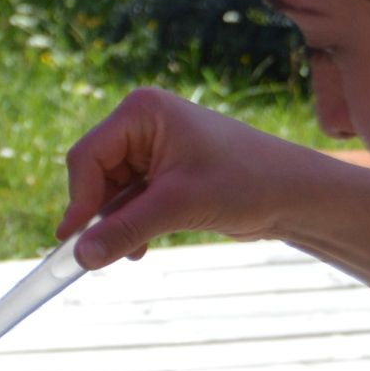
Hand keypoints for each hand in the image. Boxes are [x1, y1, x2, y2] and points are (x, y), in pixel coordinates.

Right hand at [59, 87, 332, 267]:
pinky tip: (140, 247)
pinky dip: (131, 224)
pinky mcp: (164, 173)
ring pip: (110, 193)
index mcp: (141, 113)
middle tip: (103, 251)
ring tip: (133, 251)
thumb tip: (81, 257)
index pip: (87, 157)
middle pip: (95, 175)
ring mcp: (152, 149)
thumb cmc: (246, 183)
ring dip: (117, 224)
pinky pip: (129, 200)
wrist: (298, 195)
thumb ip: (124, 230)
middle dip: (102, 214)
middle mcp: (143, 125)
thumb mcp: (177, 207)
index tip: (72, 239)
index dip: (78, 199)